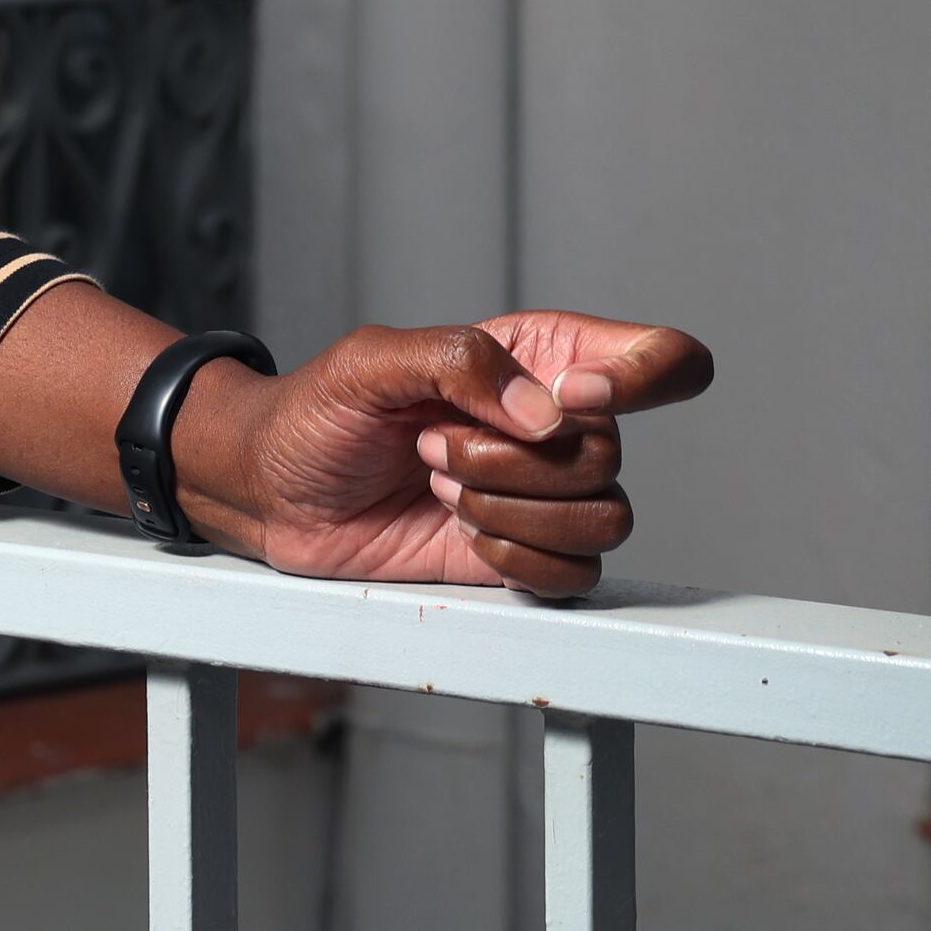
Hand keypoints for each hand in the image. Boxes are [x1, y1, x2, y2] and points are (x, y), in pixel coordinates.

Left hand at [175, 312, 717, 595]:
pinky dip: (519, 561)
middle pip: (610, 453)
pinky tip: (464, 538)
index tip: (570, 393)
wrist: (270, 492)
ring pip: (605, 517)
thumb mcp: (370, 362)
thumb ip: (461, 361)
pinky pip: (578, 573)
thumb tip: (548, 410)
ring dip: (510, 512)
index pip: (659, 358)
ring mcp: (544, 494)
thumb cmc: (315, 415)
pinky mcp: (525, 552)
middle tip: (431, 450)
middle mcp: (555, 426)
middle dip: (510, 461)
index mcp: (537, 357)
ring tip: (441, 490)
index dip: (641, 377)